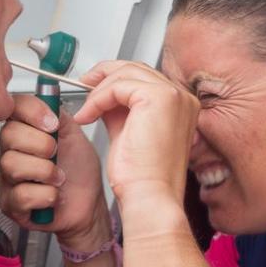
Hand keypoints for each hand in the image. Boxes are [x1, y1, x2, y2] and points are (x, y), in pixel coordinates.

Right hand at [0, 94, 109, 250]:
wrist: (88, 205)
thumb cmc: (80, 173)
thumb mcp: (75, 137)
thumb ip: (60, 116)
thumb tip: (49, 99)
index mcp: (26, 131)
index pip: (13, 108)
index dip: (31, 111)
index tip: (52, 123)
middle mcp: (13, 151)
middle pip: (8, 134)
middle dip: (40, 143)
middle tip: (56, 153)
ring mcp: (9, 178)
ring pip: (12, 164)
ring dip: (45, 171)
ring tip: (59, 177)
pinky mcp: (11, 204)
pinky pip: (21, 194)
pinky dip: (45, 195)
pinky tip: (53, 195)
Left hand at [74, 61, 207, 266]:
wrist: (150, 197)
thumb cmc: (143, 178)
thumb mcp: (128, 133)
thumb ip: (120, 110)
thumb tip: (102, 94)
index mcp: (181, 106)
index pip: (145, 78)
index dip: (115, 79)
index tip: (92, 88)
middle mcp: (182, 97)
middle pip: (136, 68)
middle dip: (104, 76)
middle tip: (83, 86)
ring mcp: (174, 96)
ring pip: (126, 73)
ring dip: (98, 90)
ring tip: (85, 112)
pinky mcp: (158, 98)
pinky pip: (118, 85)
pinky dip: (97, 98)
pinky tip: (88, 116)